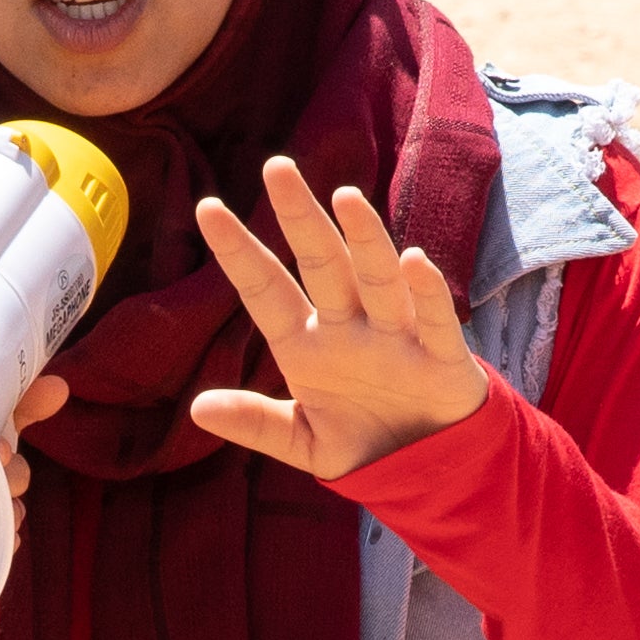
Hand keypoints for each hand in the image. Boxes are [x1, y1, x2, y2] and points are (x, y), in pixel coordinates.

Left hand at [188, 158, 491, 483]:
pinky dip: (426, 292)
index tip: (207, 209)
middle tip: (277, 167)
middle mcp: (349, 328)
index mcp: (308, 344)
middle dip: (300, 217)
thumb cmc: (364, 443)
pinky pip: (434, 319)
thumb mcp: (303, 442)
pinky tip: (414, 261)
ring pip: (376, 278)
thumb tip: (197, 408)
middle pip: (322, 263)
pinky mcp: (443, 357)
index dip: (238, 251)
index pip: (266, 290)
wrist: (428, 472)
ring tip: (345, 197)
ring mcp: (396, 336)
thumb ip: (256, 423)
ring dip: (364, 239)